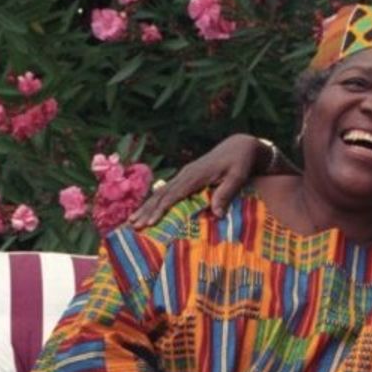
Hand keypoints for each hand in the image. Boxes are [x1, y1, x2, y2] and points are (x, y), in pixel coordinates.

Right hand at [129, 133, 262, 226]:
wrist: (239, 146)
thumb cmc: (240, 162)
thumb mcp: (238, 177)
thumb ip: (226, 193)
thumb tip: (217, 214)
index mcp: (195, 175)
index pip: (174, 194)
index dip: (161, 209)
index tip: (150, 222)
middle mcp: (185, 174)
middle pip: (161, 194)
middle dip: (147, 210)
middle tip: (133, 225)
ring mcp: (184, 175)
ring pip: (160, 192)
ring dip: (146, 206)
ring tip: (132, 220)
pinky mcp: (185, 177)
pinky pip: (166, 191)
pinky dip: (154, 202)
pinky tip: (146, 211)